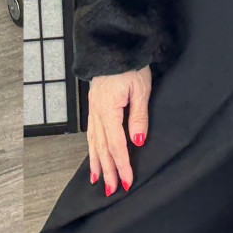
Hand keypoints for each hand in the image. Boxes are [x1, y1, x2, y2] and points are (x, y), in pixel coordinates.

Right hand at [86, 66, 150, 196]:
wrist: (114, 42)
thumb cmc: (130, 63)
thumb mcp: (141, 89)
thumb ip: (138, 117)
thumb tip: (137, 142)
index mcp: (109, 108)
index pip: (116, 143)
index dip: (122, 164)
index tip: (127, 182)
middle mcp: (97, 110)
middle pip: (102, 146)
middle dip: (108, 169)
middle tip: (112, 190)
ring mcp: (93, 106)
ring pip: (93, 140)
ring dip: (97, 161)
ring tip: (98, 179)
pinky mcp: (93, 102)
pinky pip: (91, 130)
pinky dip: (91, 146)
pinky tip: (93, 155)